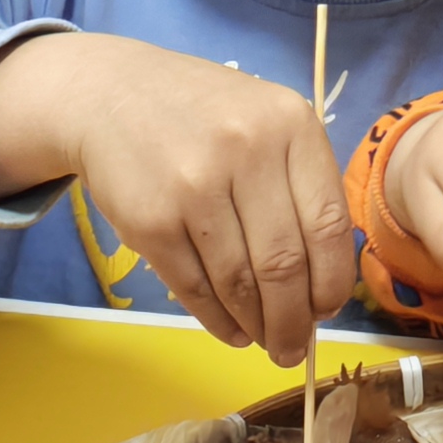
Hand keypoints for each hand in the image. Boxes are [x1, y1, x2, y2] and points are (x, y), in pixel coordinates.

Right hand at [0, 34, 352, 365]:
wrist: (110, 95)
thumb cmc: (203, 115)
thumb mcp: (265, 121)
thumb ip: (299, 185)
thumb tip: (320, 285)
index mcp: (291, 124)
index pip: (328, 224)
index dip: (332, 281)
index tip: (327, 310)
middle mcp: (247, 151)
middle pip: (284, 264)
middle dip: (293, 321)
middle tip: (293, 347)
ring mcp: (194, 186)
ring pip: (239, 283)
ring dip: (257, 326)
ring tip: (264, 342)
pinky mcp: (151, 222)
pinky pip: (194, 288)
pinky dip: (217, 321)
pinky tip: (230, 330)